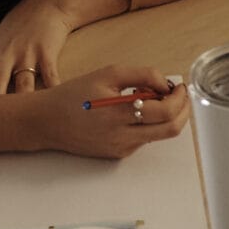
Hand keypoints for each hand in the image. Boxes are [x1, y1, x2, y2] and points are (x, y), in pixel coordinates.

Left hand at [0, 0, 84, 96]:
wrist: (46, 7)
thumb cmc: (18, 29)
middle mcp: (6, 54)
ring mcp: (27, 54)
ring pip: (24, 83)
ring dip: (23, 101)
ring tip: (22, 120)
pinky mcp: (47, 53)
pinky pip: (50, 77)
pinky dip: (52, 91)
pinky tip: (53, 105)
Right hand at [33, 66, 190, 159]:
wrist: (46, 121)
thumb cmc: (74, 95)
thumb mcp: (108, 74)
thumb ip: (142, 75)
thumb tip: (166, 84)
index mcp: (119, 115)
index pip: (166, 112)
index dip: (179, 98)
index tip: (179, 86)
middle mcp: (123, 137)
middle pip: (170, 129)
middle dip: (182, 110)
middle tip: (179, 95)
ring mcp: (121, 148)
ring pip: (159, 135)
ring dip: (166, 116)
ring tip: (152, 98)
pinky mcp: (118, 154)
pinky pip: (144, 138)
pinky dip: (149, 123)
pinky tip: (135, 111)